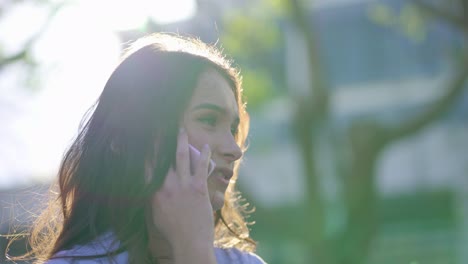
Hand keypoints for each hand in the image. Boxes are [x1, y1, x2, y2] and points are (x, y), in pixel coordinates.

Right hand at [150, 128, 214, 254]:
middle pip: (162, 157)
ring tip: (181, 129)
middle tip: (160, 127)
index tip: (139, 140)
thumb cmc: (172, 231)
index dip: (142, 152)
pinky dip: (204, 155)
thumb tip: (149, 187)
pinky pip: (201, 167)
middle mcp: (167, 185)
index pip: (146, 167)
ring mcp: (184, 185)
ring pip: (181, 157)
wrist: (190, 241)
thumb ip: (152, 197)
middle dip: (160, 141)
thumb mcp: (155, 214)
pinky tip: (206, 146)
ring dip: (181, 141)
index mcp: (154, 192)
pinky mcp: (199, 187)